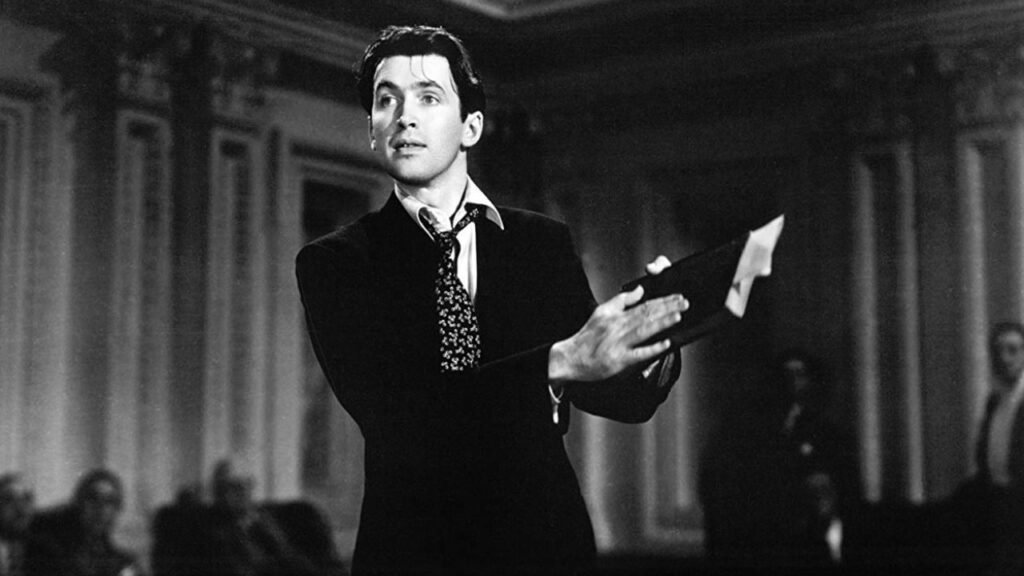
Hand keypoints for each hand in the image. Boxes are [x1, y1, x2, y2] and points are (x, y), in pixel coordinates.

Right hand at [549, 258, 686, 382]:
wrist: (571, 358)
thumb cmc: (587, 337)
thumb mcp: (601, 311)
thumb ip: (622, 300)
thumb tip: (640, 289)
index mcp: (615, 315)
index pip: (643, 305)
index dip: (662, 300)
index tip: (677, 297)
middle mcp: (618, 328)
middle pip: (646, 315)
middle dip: (667, 308)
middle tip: (684, 303)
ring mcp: (619, 344)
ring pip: (644, 330)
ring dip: (662, 323)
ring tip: (678, 316)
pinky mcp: (618, 360)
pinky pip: (638, 353)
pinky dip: (653, 348)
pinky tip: (666, 344)